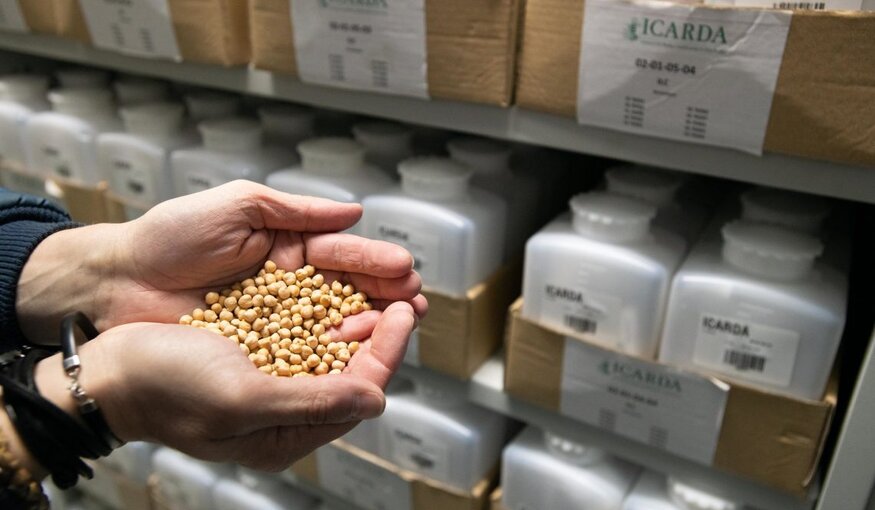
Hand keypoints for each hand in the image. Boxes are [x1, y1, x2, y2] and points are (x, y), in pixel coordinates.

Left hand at [16, 181, 426, 341]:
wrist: (118, 282)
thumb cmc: (171, 236)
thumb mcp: (238, 205)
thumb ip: (297, 211)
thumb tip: (353, 212)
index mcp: (287, 245)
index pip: (341, 253)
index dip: (374, 261)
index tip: (404, 270)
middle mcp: (287, 283)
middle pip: (347, 290)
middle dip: (383, 295)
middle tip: (414, 303)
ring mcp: (275, 318)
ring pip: (332, 322)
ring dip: (368, 325)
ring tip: (399, 327)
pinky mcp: (258, 348)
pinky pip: (302, 351)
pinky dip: (332, 353)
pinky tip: (358, 355)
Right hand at [31, 301, 415, 472]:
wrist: (110, 367)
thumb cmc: (167, 387)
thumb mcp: (242, 399)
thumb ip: (313, 402)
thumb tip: (375, 400)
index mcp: (286, 432)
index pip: (358, 391)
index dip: (388, 350)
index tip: (406, 312)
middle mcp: (283, 408)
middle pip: (351, 370)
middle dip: (381, 332)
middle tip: (405, 295)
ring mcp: (269, 379)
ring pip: (331, 349)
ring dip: (357, 318)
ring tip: (381, 290)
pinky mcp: (254, 353)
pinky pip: (302, 333)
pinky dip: (323, 312)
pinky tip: (336, 291)